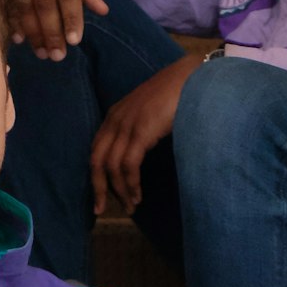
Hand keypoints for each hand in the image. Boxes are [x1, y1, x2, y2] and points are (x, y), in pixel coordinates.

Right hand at [0, 0, 107, 58]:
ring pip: (23, 1)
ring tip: (42, 52)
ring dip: (32, 30)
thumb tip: (100, 11)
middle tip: (58, 55)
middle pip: (44, 0)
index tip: (75, 40)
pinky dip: (13, 18)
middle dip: (51, 30)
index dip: (71, 16)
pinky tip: (18, 37)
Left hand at [90, 55, 202, 214]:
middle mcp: (115, 120)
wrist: (190, 76)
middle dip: (98, 188)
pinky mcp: (141, 131)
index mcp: (114, 116)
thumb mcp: (149, 114)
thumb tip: (139, 155)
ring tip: (131, 206)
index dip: (95, 176)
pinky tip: (138, 194)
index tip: (99, 197)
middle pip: (96, 161)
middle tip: (101, 211)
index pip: (96, 151)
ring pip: (111, 167)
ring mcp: (127, 125)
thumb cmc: (175, 95)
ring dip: (120, 191)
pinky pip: (128, 164)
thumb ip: (140, 131)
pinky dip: (131, 183)